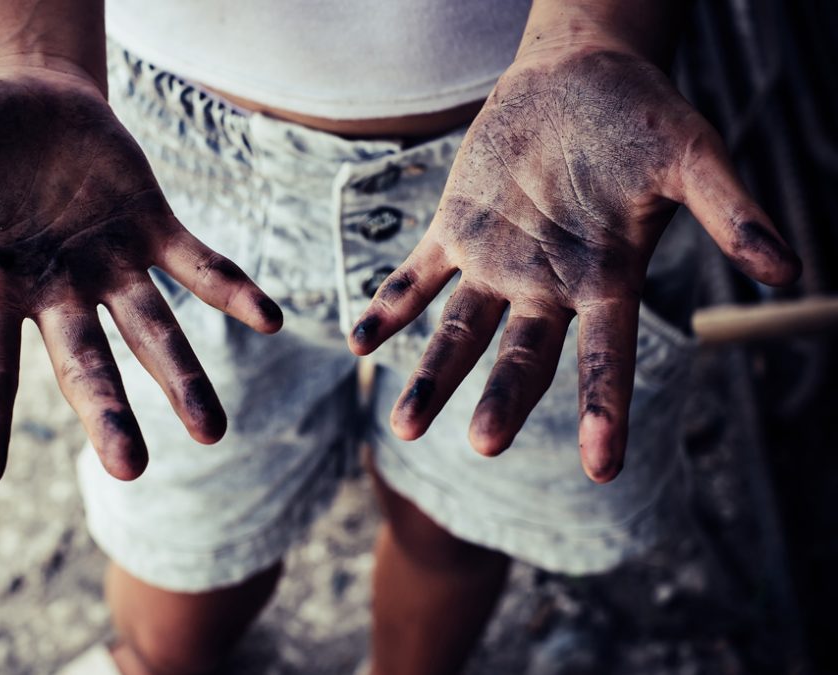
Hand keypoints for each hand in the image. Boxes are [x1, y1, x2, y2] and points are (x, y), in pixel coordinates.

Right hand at [0, 67, 282, 485]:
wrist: (24, 98)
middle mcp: (60, 289)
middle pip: (86, 361)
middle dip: (108, 410)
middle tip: (131, 468)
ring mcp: (112, 262)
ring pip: (152, 328)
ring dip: (182, 374)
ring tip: (212, 430)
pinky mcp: (155, 227)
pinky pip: (200, 265)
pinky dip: (232, 289)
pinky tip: (271, 319)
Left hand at [348, 44, 799, 481]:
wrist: (578, 78)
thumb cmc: (644, 118)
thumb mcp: (692, 157)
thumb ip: (731, 210)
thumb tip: (789, 269)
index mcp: (605, 280)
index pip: (607, 358)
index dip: (605, 409)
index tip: (601, 466)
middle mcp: (547, 287)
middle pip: (523, 356)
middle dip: (503, 398)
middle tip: (483, 444)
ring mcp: (496, 263)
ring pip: (460, 331)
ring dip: (432, 374)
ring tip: (402, 424)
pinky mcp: (455, 232)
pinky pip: (417, 277)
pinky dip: (389, 305)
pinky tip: (359, 338)